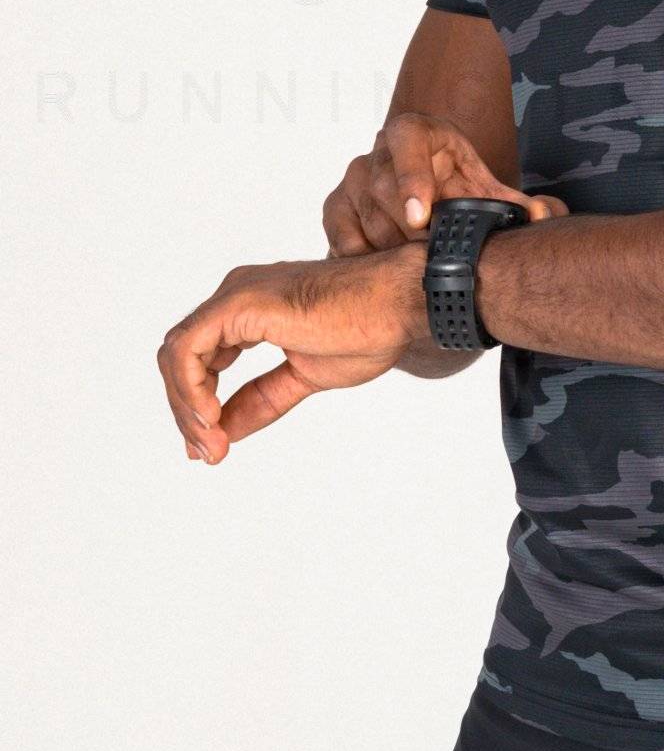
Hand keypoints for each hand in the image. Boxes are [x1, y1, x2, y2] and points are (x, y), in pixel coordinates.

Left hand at [158, 244, 426, 464]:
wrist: (399, 304)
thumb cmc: (368, 329)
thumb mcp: (302, 378)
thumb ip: (259, 400)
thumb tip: (224, 431)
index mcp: (250, 310)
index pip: (201, 359)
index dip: (196, 405)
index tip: (210, 446)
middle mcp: (235, 296)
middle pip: (182, 358)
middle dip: (187, 411)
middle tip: (208, 453)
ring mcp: (235, 297)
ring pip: (176, 355)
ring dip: (186, 406)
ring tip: (210, 443)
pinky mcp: (238, 304)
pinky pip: (188, 350)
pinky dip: (190, 389)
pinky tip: (211, 417)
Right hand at [322, 112, 567, 253]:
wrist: (429, 188)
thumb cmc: (458, 186)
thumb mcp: (487, 190)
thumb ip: (517, 203)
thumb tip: (542, 216)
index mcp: (417, 132)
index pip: (407, 139)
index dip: (412, 176)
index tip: (422, 217)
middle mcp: (380, 150)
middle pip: (383, 189)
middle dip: (408, 230)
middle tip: (432, 258)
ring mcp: (354, 177)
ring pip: (364, 216)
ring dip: (390, 247)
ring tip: (417, 266)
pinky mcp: (337, 204)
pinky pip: (339, 232)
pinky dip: (359, 254)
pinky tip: (383, 269)